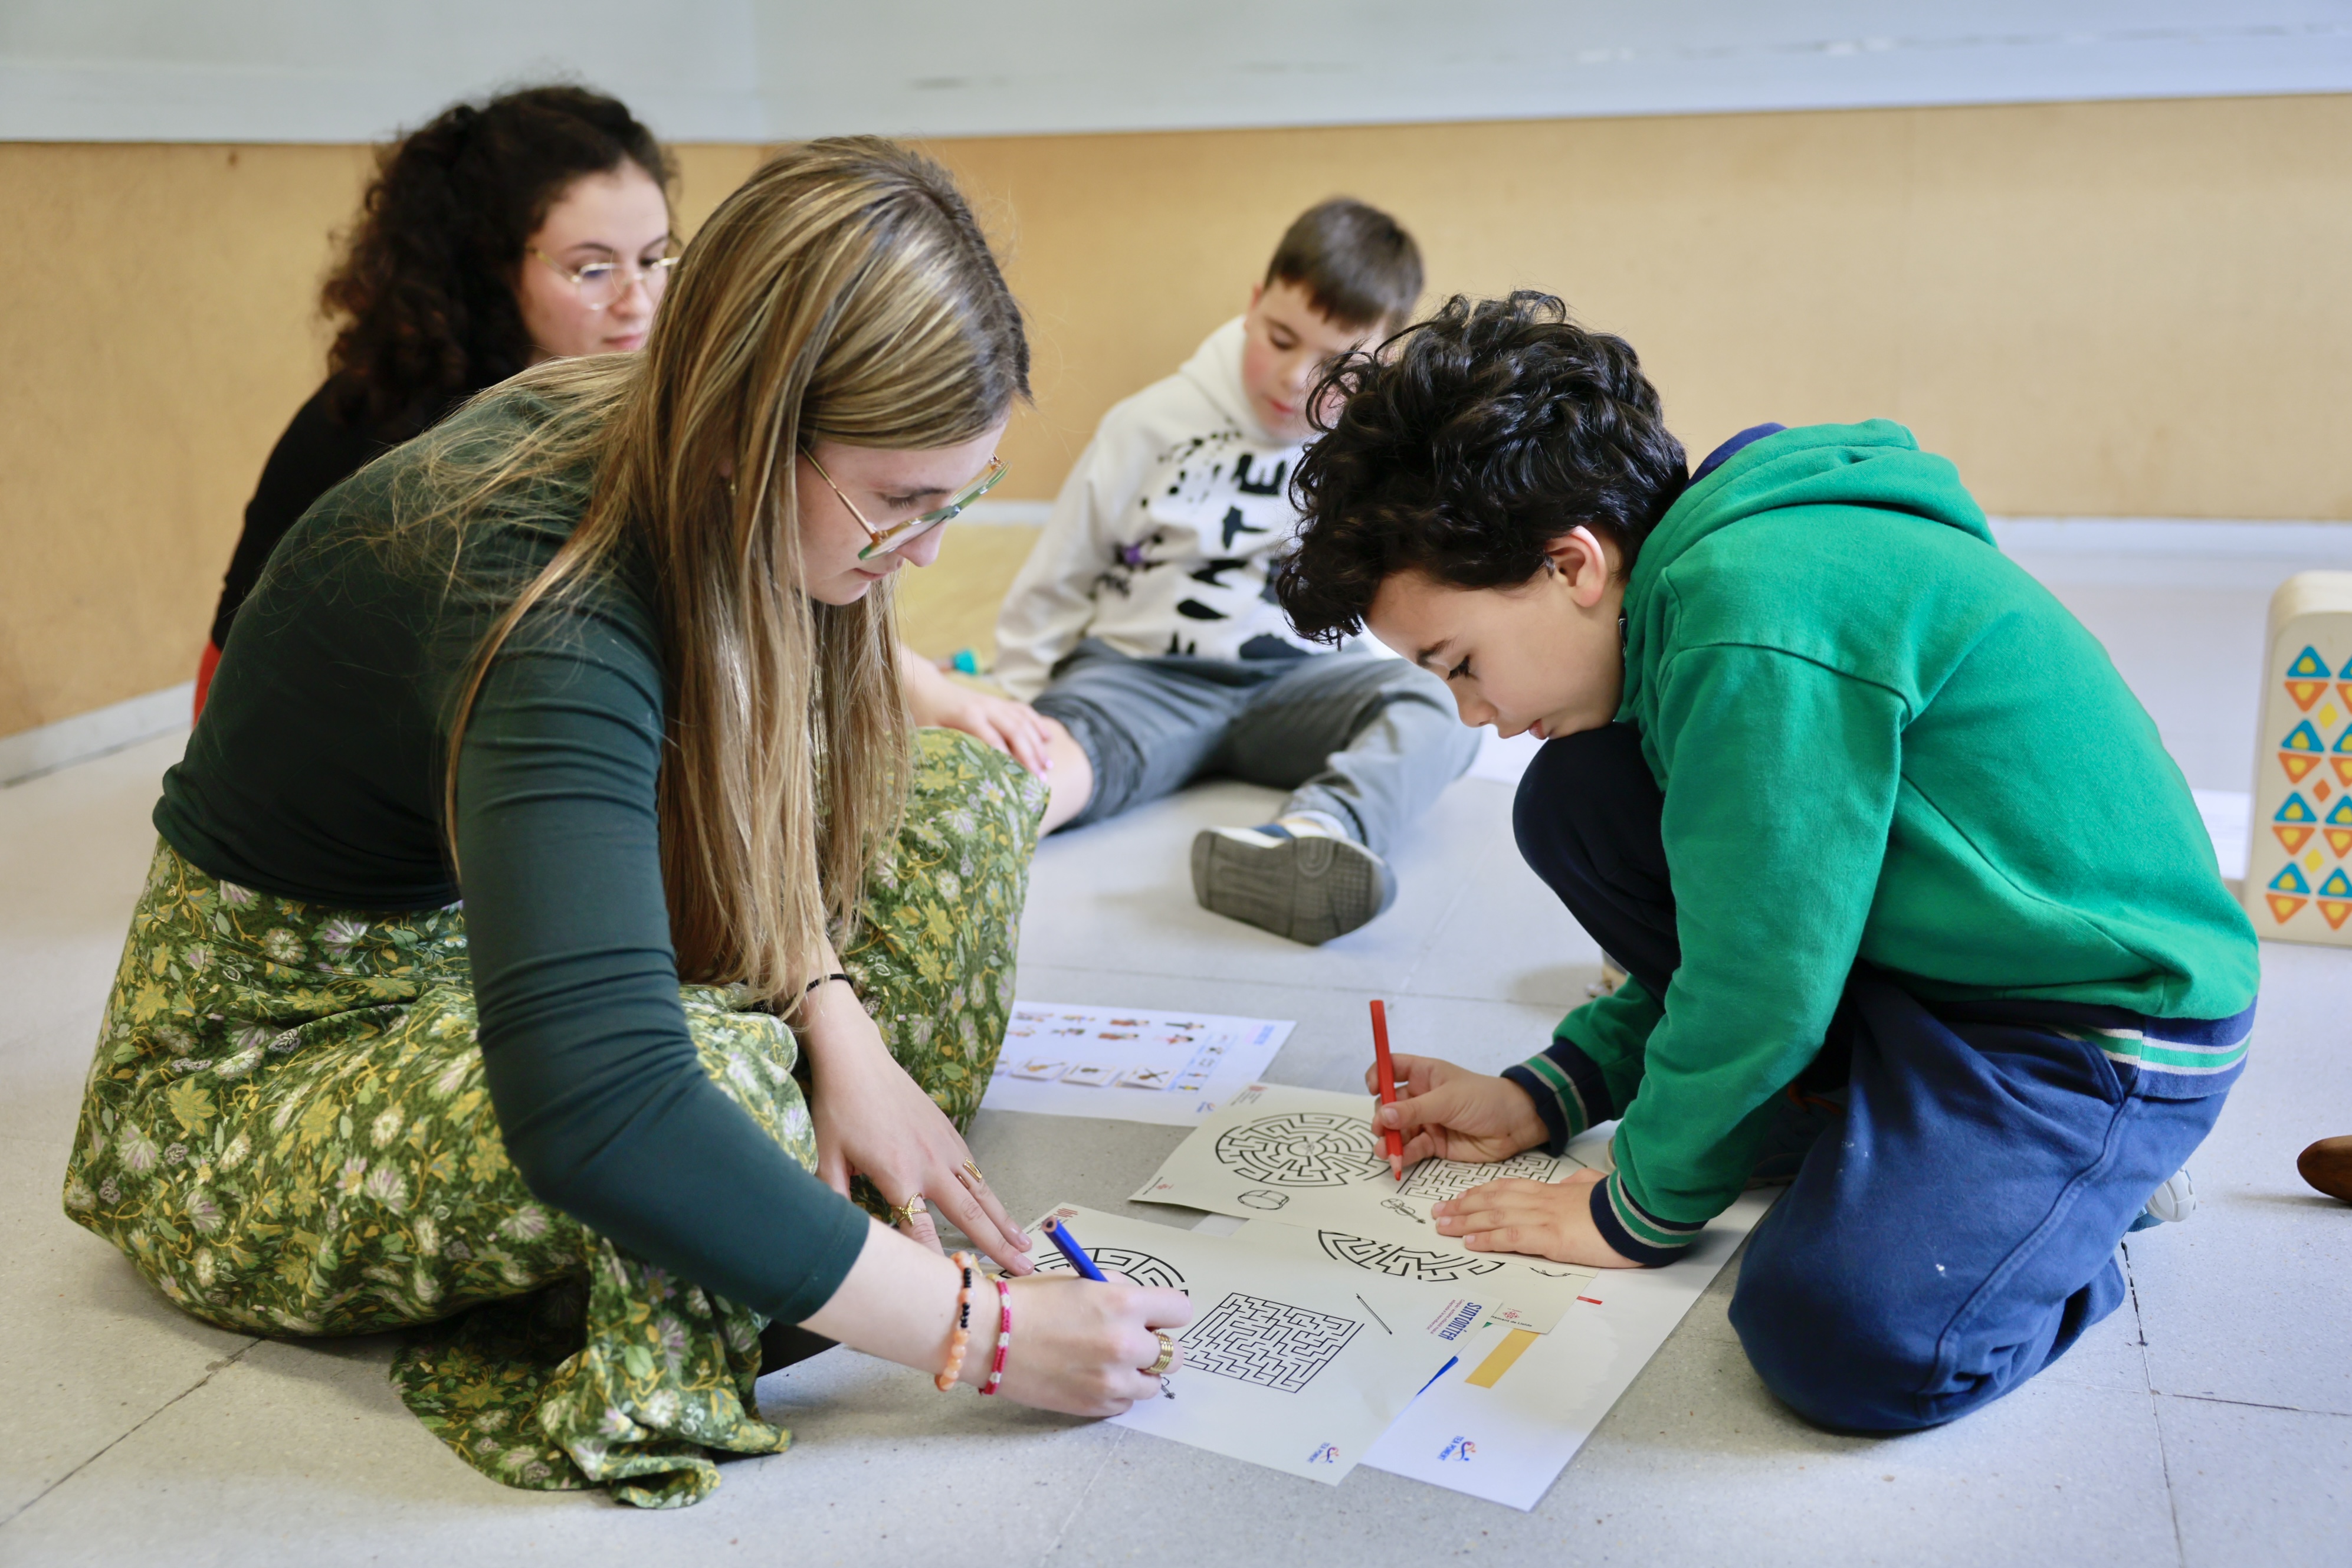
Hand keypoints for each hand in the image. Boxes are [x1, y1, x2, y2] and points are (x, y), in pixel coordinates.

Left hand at [801, 980, 1034, 1272]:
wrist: (858, 1059)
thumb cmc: (839, 1108)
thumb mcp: (825, 1157)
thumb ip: (834, 1199)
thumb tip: (836, 1236)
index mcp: (898, 1175)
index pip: (920, 1230)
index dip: (938, 1262)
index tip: (954, 1288)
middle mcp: (929, 1164)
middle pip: (970, 1214)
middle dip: (997, 1246)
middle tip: (1023, 1271)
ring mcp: (944, 1146)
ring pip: (982, 1191)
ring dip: (1004, 1220)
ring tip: (1025, 1245)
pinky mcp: (949, 1132)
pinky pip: (974, 1170)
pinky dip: (991, 1192)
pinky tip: (999, 1209)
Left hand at [899, 646, 1054, 777]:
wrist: (928, 688)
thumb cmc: (926, 716)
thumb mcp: (930, 734)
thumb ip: (945, 751)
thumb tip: (958, 780)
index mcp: (968, 716)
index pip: (993, 739)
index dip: (1006, 759)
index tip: (1017, 779)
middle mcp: (985, 707)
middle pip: (1015, 730)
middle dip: (1029, 755)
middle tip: (1039, 779)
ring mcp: (994, 702)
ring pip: (1023, 721)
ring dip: (1037, 744)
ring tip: (1047, 766)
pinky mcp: (999, 701)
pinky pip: (1023, 711)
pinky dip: (1037, 724)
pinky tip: (1048, 739)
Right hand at [975, 1272, 1194, 1414]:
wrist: (988, 1335)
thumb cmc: (1030, 1302)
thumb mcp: (1082, 1281)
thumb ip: (1120, 1291)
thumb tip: (1146, 1306)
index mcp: (1124, 1303)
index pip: (1180, 1311)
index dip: (1166, 1311)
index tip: (1155, 1314)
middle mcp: (1125, 1343)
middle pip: (1174, 1354)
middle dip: (1155, 1345)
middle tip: (1131, 1338)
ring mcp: (1112, 1380)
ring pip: (1154, 1383)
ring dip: (1138, 1372)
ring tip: (1108, 1359)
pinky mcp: (1096, 1405)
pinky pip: (1126, 1401)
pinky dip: (1115, 1391)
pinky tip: (1090, 1375)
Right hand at [1367, 1054, 1548, 1167]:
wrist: (1515, 1125)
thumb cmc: (1485, 1099)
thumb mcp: (1448, 1099)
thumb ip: (1415, 1109)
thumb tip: (1383, 1116)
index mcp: (1425, 1074)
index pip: (1392, 1068)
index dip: (1378, 1075)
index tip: (1373, 1088)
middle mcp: (1422, 1097)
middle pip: (1389, 1104)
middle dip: (1382, 1117)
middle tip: (1381, 1128)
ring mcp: (1427, 1121)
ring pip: (1398, 1130)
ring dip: (1389, 1140)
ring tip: (1383, 1150)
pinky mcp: (1434, 1144)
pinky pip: (1412, 1149)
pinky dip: (1402, 1155)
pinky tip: (1396, 1161)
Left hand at [1432, 1168, 1638, 1268]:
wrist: (1638, 1213)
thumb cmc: (1622, 1205)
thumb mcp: (1597, 1187)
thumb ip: (1581, 1185)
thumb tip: (1576, 1182)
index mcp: (1551, 1191)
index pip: (1507, 1188)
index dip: (1480, 1193)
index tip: (1460, 1198)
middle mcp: (1541, 1201)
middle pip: (1492, 1201)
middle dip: (1462, 1206)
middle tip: (1438, 1212)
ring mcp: (1543, 1218)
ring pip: (1494, 1216)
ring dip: (1464, 1221)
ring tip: (1442, 1226)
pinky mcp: (1550, 1238)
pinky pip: (1512, 1237)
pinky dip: (1488, 1239)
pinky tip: (1470, 1242)